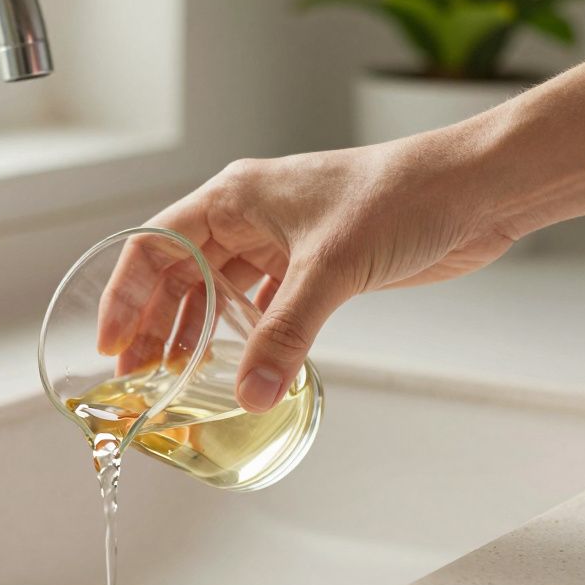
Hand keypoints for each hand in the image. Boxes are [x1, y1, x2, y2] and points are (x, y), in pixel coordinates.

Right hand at [97, 138, 518, 411]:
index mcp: (234, 198)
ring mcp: (281, 245)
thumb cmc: (400, 196)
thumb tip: (254, 392)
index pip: (156, 246)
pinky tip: (234, 365)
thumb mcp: (330, 268)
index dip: (127, 295)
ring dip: (195, 332)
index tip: (113, 341)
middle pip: (180, 274)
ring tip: (172, 376)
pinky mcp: (314, 269)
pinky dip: (242, 336)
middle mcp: (249, 220)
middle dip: (155, 323)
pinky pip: (260, 307)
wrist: (472, 192)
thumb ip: (286, 334)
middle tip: (136, 374)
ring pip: (218, 292)